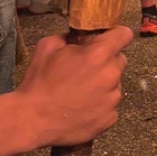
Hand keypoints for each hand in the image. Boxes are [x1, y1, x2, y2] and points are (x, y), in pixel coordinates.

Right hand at [17, 28, 131, 144]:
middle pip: (120, 60)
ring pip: (115, 84)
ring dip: (103, 84)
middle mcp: (111, 75)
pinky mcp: (110, 118)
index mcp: (98, 55)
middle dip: (106, 61)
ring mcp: (112, 99)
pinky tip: (82, 107)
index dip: (116, 35)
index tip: (107, 40)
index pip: (124, 35)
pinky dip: (100, 104)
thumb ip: (69, 37)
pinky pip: (111, 105)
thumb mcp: (47, 47)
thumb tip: (79, 37)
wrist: (32, 120)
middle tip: (85, 69)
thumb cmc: (38, 82)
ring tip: (80, 92)